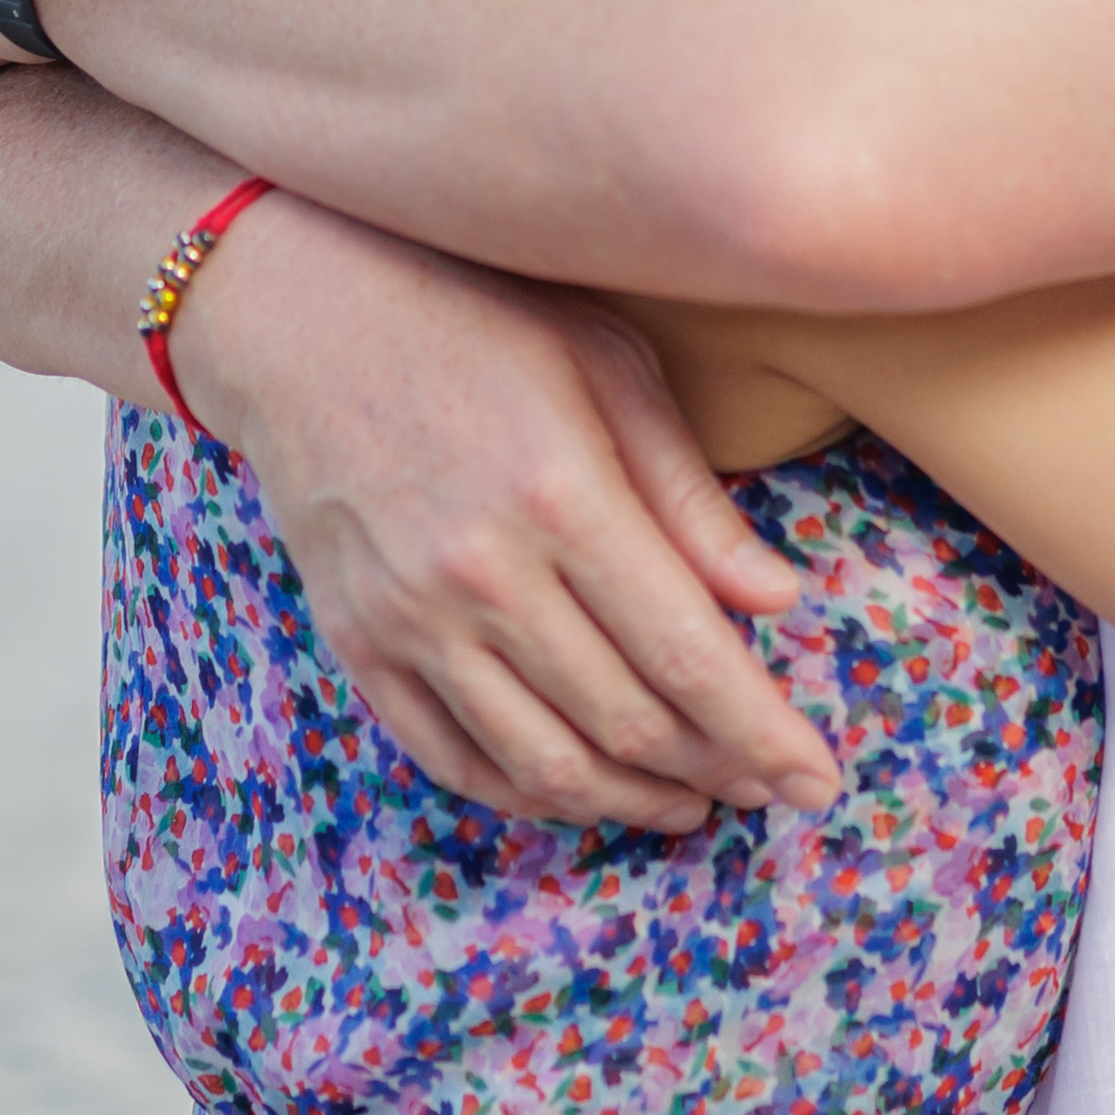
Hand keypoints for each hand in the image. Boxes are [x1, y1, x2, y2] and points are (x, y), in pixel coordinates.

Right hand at [187, 197, 841, 829]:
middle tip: (767, 790)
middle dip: (717, 773)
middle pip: (626, 724)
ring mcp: (409, 618)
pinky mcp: (356, 643)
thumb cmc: (473, 317)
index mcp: (563, 496)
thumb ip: (690, 495)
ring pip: (543, 765)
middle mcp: (483, 574)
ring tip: (691, 803)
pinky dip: (528, 797)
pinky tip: (585, 792)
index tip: (818, 783)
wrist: (296, 311)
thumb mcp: (607, 366)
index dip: (763, 736)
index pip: (688, 657)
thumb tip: (781, 603)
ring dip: (632, 803)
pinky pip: (452, 759)